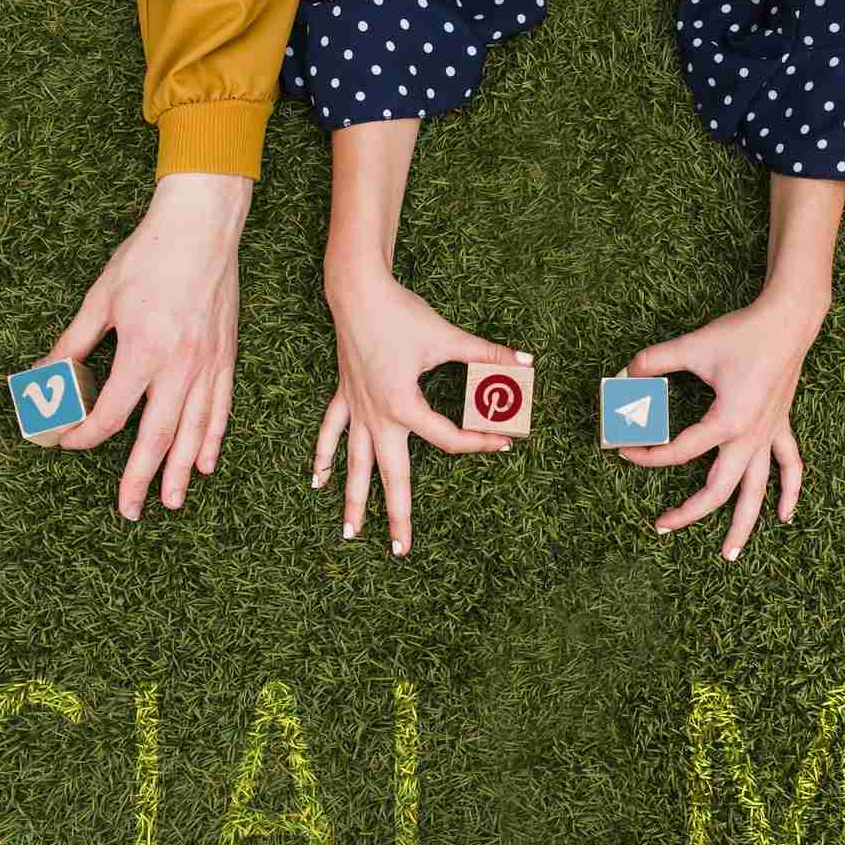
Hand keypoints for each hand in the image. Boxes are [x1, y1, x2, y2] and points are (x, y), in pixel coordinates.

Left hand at [48, 173, 246, 519]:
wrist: (202, 228)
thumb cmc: (148, 257)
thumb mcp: (100, 299)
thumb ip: (72, 346)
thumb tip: (40, 379)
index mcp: (143, 353)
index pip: (110, 415)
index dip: (83, 435)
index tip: (65, 442)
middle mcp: (180, 368)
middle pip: (157, 438)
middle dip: (141, 479)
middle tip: (130, 511)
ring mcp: (208, 366)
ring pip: (194, 432)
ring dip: (180, 471)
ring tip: (170, 501)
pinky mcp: (226, 359)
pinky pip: (221, 409)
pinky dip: (213, 440)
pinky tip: (204, 464)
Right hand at [313, 253, 521, 555]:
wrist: (356, 292)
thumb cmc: (401, 314)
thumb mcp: (448, 337)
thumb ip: (488, 355)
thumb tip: (526, 362)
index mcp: (405, 406)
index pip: (447, 439)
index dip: (479, 443)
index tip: (505, 443)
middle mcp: (378, 416)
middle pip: (390, 476)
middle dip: (396, 515)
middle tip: (402, 551)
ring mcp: (357, 409)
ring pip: (354, 465)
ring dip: (353, 500)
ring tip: (351, 534)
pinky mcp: (345, 397)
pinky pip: (331, 434)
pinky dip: (323, 458)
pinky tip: (317, 483)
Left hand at [617, 291, 821, 558]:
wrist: (789, 319)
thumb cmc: (743, 333)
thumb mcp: (692, 345)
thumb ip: (654, 361)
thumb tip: (624, 373)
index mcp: (727, 422)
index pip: (679, 451)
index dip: (647, 454)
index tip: (625, 450)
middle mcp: (750, 437)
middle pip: (718, 490)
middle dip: (689, 513)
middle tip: (661, 527)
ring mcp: (768, 435)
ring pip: (757, 491)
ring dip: (744, 525)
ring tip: (729, 554)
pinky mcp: (780, 427)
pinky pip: (790, 466)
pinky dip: (789, 493)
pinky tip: (784, 516)